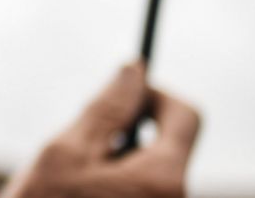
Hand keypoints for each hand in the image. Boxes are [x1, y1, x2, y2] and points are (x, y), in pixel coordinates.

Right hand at [1, 62, 199, 197]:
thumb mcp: (67, 151)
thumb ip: (107, 107)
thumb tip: (135, 69)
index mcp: (164, 179)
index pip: (187, 115)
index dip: (155, 96)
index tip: (123, 97)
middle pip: (168, 145)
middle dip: (128, 135)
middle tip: (82, 148)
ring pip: (151, 171)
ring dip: (117, 164)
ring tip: (74, 184)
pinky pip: (144, 193)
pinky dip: (117, 186)